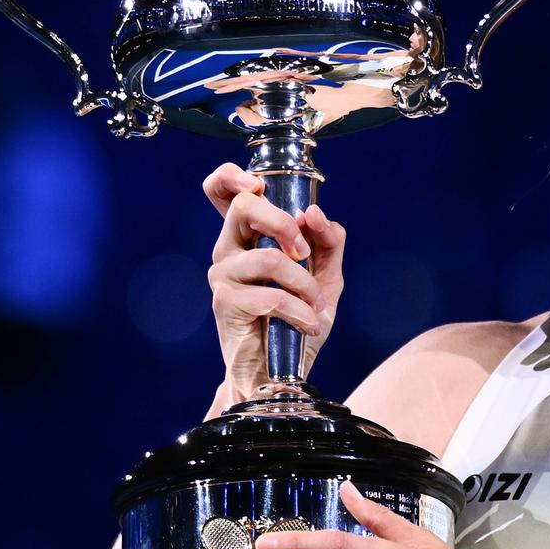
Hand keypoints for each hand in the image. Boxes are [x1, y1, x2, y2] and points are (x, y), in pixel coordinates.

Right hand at [203, 163, 346, 396]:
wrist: (283, 372)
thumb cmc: (297, 322)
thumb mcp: (325, 277)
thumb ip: (328, 242)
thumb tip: (315, 214)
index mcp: (248, 236)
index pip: (221, 190)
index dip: (232, 177)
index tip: (258, 184)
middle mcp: (228, 249)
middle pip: (244, 207)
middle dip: (285, 224)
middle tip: (304, 253)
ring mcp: (222, 275)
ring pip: (269, 258)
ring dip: (304, 285)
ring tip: (314, 306)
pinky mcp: (225, 303)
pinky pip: (271, 295)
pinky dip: (300, 312)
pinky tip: (307, 326)